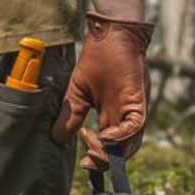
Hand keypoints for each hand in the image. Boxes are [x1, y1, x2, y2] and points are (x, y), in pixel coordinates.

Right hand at [52, 14, 152, 171]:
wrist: (110, 34)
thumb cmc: (97, 59)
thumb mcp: (77, 92)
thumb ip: (70, 115)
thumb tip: (56, 138)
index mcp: (112, 116)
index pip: (110, 146)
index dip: (98, 157)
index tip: (82, 161)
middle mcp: (125, 116)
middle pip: (122, 151)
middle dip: (104, 160)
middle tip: (86, 159)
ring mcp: (133, 109)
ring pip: (131, 143)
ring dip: (111, 151)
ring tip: (91, 144)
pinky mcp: (138, 100)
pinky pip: (136, 126)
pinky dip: (121, 137)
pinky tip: (104, 135)